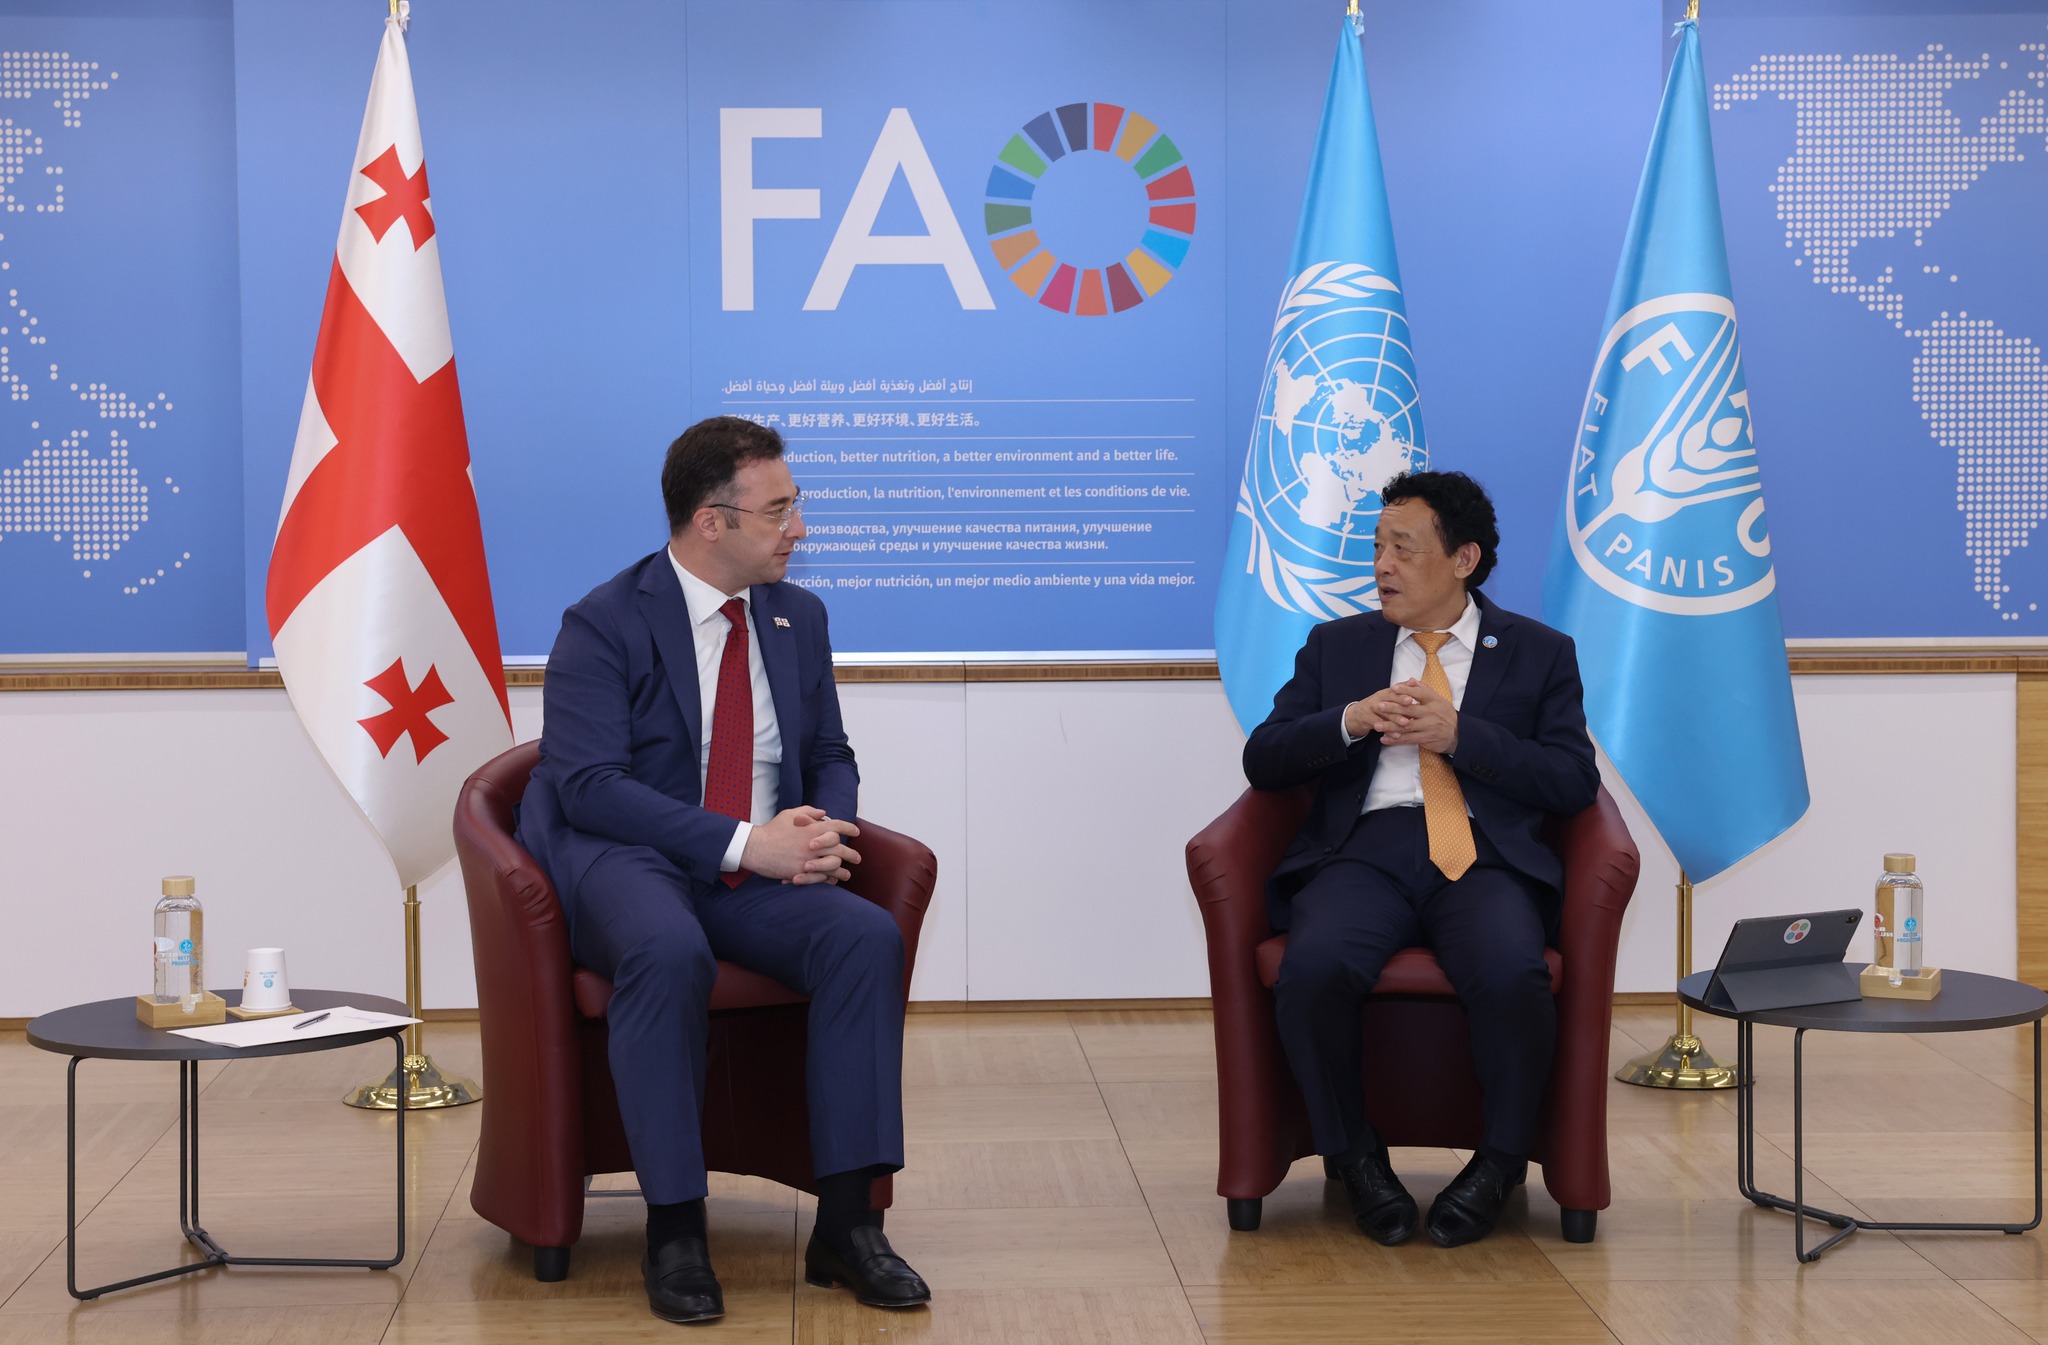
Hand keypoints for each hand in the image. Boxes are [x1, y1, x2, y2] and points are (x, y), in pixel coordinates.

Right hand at [740, 807, 862, 884]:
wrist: (756, 848)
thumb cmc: (772, 830)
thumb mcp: (790, 814)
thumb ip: (808, 811)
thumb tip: (824, 813)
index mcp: (813, 828)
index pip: (837, 826)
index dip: (849, 828)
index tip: (856, 832)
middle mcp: (814, 844)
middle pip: (840, 849)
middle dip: (852, 854)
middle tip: (857, 858)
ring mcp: (808, 860)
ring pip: (834, 867)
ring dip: (843, 871)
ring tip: (848, 874)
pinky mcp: (802, 873)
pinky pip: (821, 878)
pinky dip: (829, 880)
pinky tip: (833, 881)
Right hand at [1343, 686, 1412, 739]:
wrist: (1355, 716)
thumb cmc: (1376, 707)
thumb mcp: (1386, 697)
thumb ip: (1400, 690)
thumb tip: (1414, 680)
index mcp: (1385, 693)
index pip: (1395, 689)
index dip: (1404, 690)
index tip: (1414, 693)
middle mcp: (1378, 699)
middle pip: (1389, 699)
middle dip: (1400, 701)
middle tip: (1411, 703)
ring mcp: (1371, 708)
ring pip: (1384, 713)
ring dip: (1395, 718)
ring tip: (1406, 722)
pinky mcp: (1366, 719)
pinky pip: (1378, 725)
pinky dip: (1388, 731)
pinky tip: (1396, 735)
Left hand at [1375, 679, 1457, 754]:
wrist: (1458, 734)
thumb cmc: (1443, 714)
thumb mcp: (1438, 699)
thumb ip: (1423, 689)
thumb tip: (1410, 680)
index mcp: (1434, 701)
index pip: (1419, 693)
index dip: (1406, 690)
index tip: (1393, 688)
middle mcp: (1431, 713)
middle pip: (1409, 710)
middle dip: (1392, 708)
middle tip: (1378, 706)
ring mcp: (1428, 726)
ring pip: (1406, 726)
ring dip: (1390, 726)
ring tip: (1376, 726)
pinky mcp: (1425, 738)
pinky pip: (1408, 739)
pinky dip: (1395, 740)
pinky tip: (1384, 739)